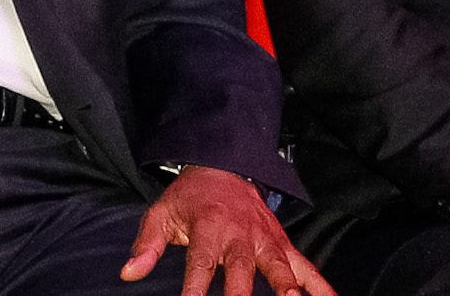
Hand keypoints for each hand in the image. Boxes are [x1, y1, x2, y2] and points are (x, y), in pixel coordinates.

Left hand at [120, 164, 333, 294]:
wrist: (224, 166)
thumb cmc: (192, 197)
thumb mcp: (162, 213)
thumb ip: (147, 244)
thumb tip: (129, 272)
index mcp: (209, 227)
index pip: (201, 264)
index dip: (195, 289)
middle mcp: (240, 234)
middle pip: (242, 270)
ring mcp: (266, 240)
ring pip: (279, 267)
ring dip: (287, 287)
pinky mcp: (282, 244)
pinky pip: (306, 267)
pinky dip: (320, 286)